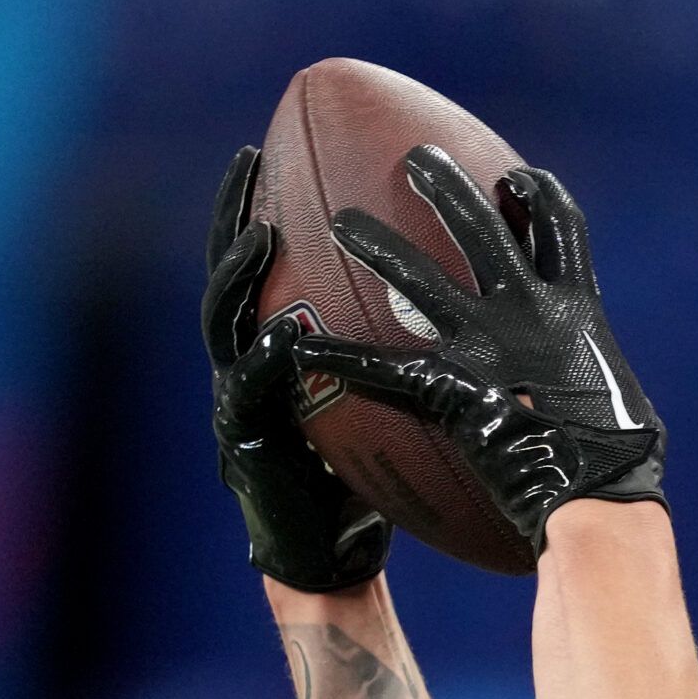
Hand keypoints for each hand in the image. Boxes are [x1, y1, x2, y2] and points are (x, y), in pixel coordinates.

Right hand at [205, 145, 390, 591]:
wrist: (332, 552)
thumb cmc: (360, 469)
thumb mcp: (381, 394)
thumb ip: (396, 346)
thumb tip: (472, 289)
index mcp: (282, 344)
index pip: (266, 261)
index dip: (261, 203)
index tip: (272, 146)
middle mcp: (250, 363)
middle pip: (232, 275)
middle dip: (233, 215)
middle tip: (248, 164)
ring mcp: (238, 401)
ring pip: (225, 325)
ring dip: (239, 277)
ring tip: (261, 236)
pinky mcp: (246, 446)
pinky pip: (253, 394)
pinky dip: (266, 361)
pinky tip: (284, 334)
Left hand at [291, 145, 664, 555]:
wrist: (597, 495)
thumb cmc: (621, 463)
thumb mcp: (621, 401)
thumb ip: (596, 379)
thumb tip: (610, 401)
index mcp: (578, 308)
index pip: (560, 227)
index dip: (537, 195)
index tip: (512, 178)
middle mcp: (531, 309)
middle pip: (484, 226)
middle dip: (448, 185)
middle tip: (416, 160)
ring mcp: (488, 343)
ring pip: (422, 277)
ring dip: (379, 244)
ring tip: (342, 222)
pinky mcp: (453, 386)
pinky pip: (384, 366)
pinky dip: (341, 357)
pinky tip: (305, 349)